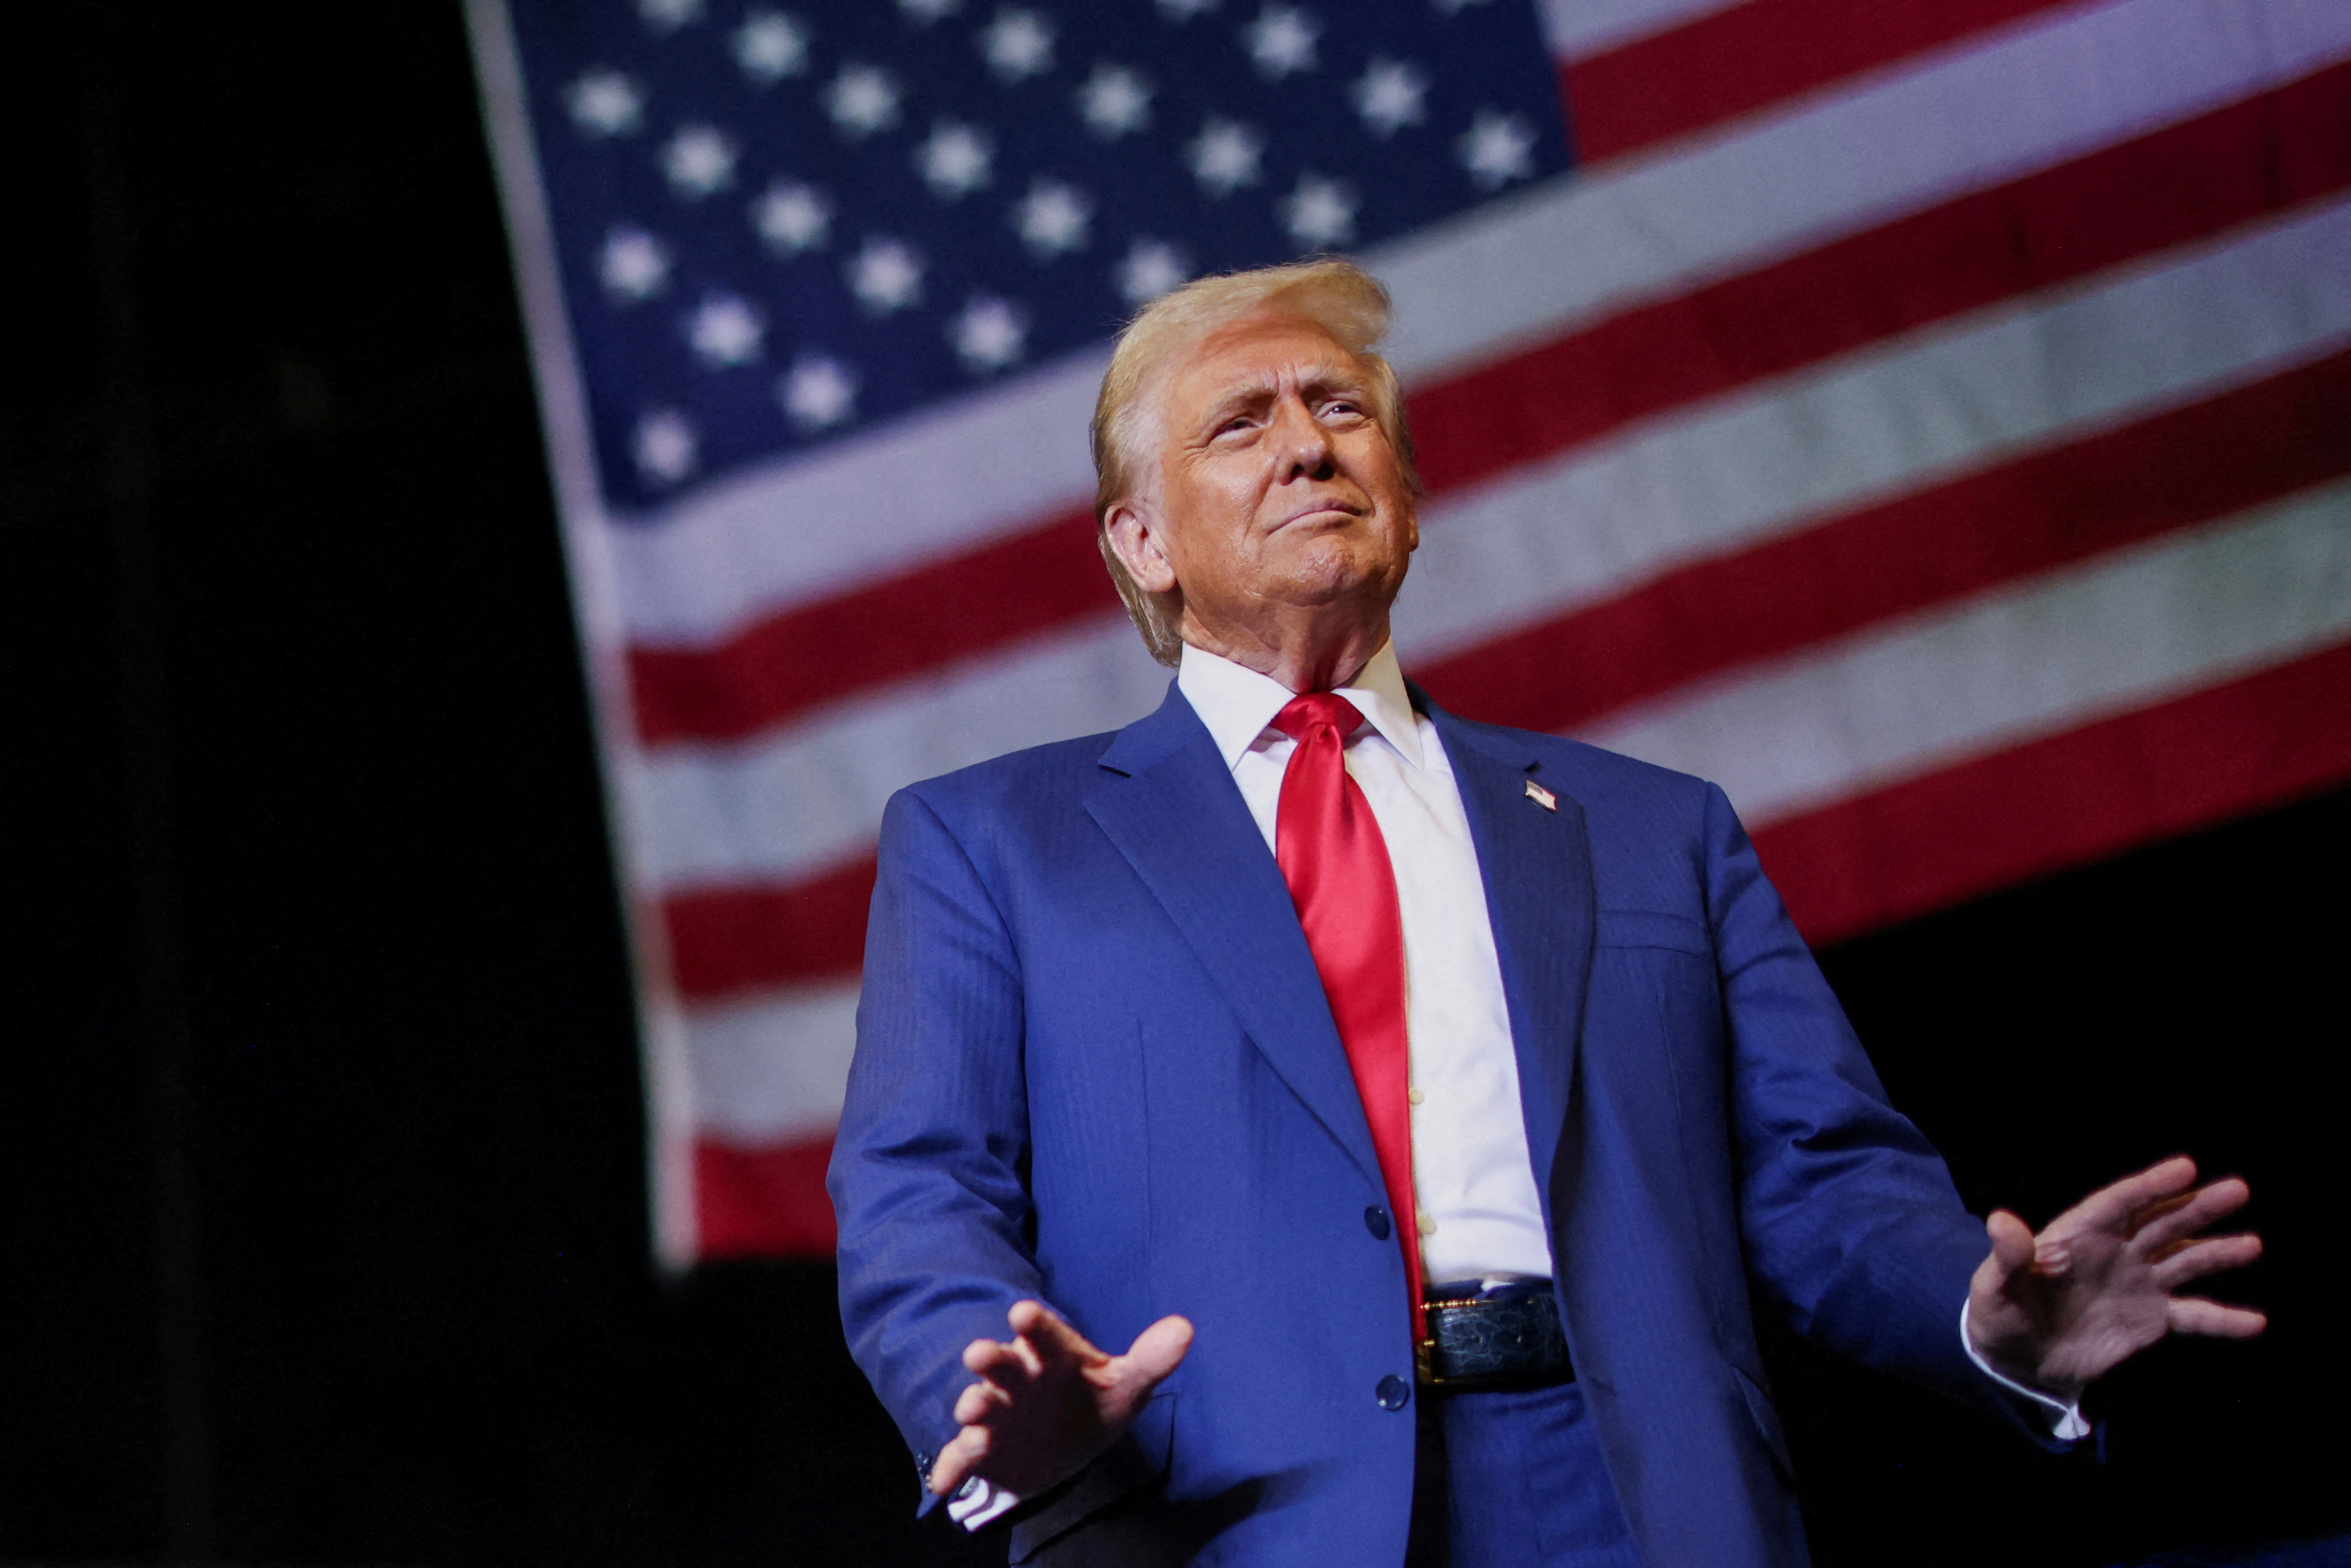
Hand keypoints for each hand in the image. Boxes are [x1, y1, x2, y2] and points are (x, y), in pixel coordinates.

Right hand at [928, 1301, 1193, 1500]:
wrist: (1063, 1445)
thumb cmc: (1093, 1401)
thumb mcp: (1126, 1384)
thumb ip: (1151, 1359)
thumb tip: (1185, 1328)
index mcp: (1052, 1356)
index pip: (1044, 1336)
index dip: (1034, 1325)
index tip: (1024, 1313)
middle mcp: (1019, 1379)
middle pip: (1003, 1365)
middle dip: (991, 1359)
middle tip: (979, 1354)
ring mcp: (997, 1415)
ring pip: (980, 1407)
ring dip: (974, 1407)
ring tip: (972, 1410)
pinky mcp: (981, 1451)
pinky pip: (961, 1458)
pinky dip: (950, 1469)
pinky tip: (941, 1484)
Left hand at [1967, 1155, 2263, 1398]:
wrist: (2019, 1358)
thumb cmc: (2001, 1313)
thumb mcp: (1995, 1286)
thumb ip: (2009, 1257)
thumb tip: (1999, 1220)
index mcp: (2079, 1235)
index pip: (2119, 1203)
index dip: (2150, 1185)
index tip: (2186, 1168)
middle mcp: (2116, 1252)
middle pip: (2161, 1223)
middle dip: (2197, 1207)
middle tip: (2237, 1190)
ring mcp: (2138, 1283)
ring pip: (2184, 1261)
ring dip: (2217, 1253)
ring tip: (2251, 1244)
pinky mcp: (2152, 1319)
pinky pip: (2193, 1315)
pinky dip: (2222, 1319)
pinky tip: (2254, 1322)